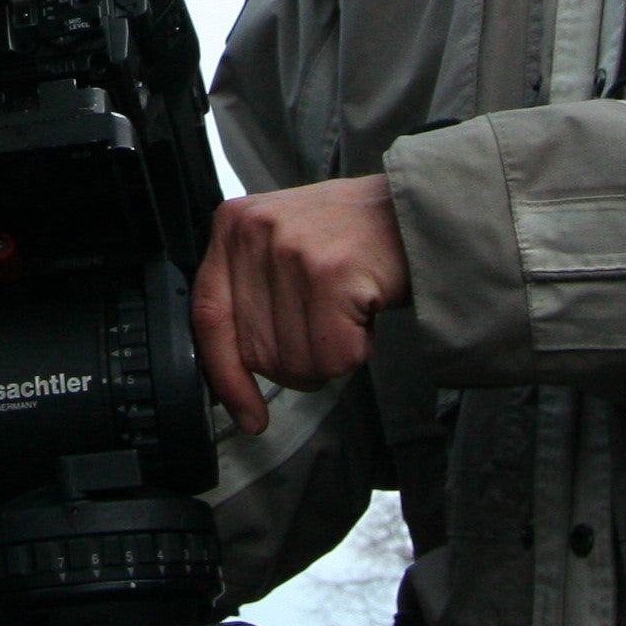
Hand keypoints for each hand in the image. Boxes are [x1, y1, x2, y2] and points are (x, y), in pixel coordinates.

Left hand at [190, 175, 408, 436]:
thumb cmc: (351, 236)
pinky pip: (333, 357)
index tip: (245, 413)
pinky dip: (356, 352)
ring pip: (295, 361)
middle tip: (327, 329)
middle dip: (297, 363)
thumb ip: (249, 290)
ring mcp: (291, 251)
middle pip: (256, 351)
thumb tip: (230, 373)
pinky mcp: (331, 273)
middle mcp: (254, 232)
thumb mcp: (282, 243)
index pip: (208, 315)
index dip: (225, 375)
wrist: (417, 211)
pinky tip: (364, 316)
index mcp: (233, 226)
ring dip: (330, 357)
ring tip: (347, 313)